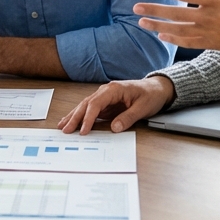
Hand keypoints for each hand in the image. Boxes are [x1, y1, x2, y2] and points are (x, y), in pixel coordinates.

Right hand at [58, 76, 174, 134]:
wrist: (157, 89)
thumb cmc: (151, 95)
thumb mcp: (143, 108)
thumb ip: (128, 117)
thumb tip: (114, 127)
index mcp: (114, 89)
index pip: (96, 104)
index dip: (88, 118)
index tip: (83, 130)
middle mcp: (106, 91)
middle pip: (86, 104)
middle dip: (75, 117)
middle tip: (65, 130)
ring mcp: (105, 97)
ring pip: (85, 106)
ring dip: (74, 116)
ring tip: (62, 126)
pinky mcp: (106, 103)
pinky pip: (90, 110)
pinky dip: (81, 116)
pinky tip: (73, 122)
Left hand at [133, 0, 219, 53]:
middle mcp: (210, 16)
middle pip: (176, 13)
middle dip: (154, 10)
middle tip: (136, 8)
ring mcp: (210, 31)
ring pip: (178, 29)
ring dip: (158, 26)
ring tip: (141, 23)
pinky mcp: (212, 43)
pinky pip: (188, 42)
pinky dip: (174, 39)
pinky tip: (162, 36)